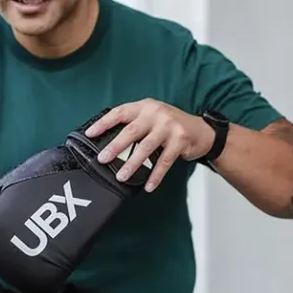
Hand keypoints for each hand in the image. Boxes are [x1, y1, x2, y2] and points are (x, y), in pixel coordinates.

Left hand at [85, 99, 214, 191]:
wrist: (202, 131)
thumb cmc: (171, 126)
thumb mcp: (152, 118)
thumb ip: (134, 124)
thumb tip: (109, 143)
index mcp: (145, 107)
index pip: (120, 113)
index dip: (104, 123)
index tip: (90, 134)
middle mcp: (156, 114)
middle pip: (131, 131)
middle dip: (115, 147)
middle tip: (103, 159)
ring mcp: (169, 127)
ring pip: (146, 148)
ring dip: (132, 164)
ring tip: (121, 176)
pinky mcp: (180, 141)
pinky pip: (164, 162)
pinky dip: (156, 176)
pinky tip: (148, 186)